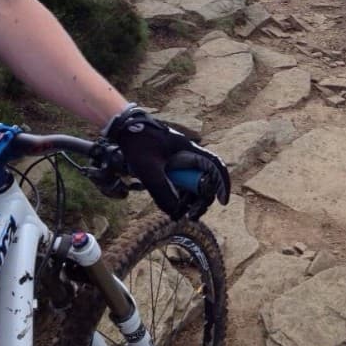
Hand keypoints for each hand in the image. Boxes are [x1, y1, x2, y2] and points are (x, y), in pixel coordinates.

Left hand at [105, 105, 229, 218]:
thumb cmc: (138, 144)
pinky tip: (172, 207)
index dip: (222, 184)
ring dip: (190, 200)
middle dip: (202, 199)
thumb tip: (174, 213)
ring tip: (179, 215)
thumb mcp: (149, 169)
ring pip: (193, 183)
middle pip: (205, 179)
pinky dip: (179, 195)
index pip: (215, 166)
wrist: (123, 129)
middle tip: (193, 215)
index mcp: (189, 150)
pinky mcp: (169, 166)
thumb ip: (162, 192)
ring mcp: (179, 161)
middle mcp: (188, 155)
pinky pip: (180, 182)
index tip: (222, 202)